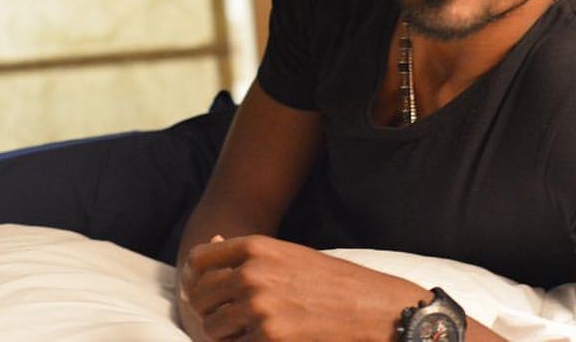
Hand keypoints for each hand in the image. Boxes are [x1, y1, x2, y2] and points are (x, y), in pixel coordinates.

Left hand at [179, 234, 429, 340]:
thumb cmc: (335, 283)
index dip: (198, 278)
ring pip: (212, 328)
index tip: (207, 291)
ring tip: (250, 332)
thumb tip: (212, 243)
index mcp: (257, 248)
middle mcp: (252, 274)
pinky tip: (264, 339)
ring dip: (224, 334)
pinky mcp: (268, 339)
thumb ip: (251, 255)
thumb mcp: (290, 256)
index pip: (200, 260)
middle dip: (211, 310)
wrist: (376, 310)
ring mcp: (258, 309)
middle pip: (201, 296)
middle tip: (232, 320)